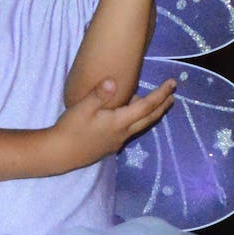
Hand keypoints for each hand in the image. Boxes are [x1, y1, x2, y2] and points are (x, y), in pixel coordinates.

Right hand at [52, 77, 175, 169]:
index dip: (161, 94)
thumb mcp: (82, 108)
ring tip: (157, 104)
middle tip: (173, 95)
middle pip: (149, 118)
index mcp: (119, 122)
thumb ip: (99, 94)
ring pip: (140, 125)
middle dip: (162, 106)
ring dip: (151, 114)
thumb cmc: (70, 129)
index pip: (146, 106)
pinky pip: (130, 130)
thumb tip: (114, 80)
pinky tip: (130, 116)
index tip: (172, 83)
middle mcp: (123, 133)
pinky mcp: (109, 145)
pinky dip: (137, 120)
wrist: (60, 154)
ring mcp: (117, 141)